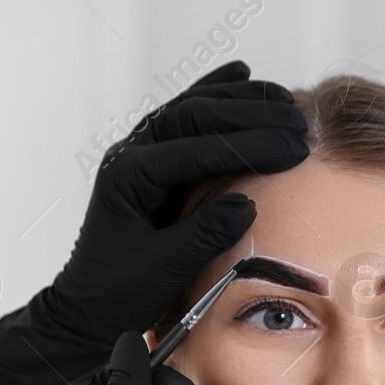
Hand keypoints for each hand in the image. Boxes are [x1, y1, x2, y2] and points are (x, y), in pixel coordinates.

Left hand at [0, 61, 307, 384]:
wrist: (88, 308)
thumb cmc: (119, 293)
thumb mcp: (165, 268)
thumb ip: (204, 234)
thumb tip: (247, 203)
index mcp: (128, 176)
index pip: (195, 146)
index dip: (248, 145)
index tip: (292, 149)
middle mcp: (131, 154)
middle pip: (195, 114)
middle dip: (250, 114)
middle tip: (296, 121)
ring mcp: (140, 153)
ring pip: (192, 107)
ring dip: (239, 100)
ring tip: (285, 100)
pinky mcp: (153, 162)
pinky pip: (188, 119)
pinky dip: (217, 96)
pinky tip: (242, 75)